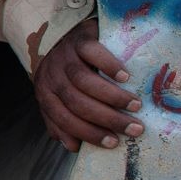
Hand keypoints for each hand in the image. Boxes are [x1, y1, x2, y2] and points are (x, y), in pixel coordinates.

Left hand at [34, 17, 144, 151]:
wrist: (60, 32)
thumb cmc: (65, 72)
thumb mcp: (57, 95)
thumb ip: (61, 119)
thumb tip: (74, 147)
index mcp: (45, 94)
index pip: (63, 119)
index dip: (88, 133)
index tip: (113, 143)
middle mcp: (52, 76)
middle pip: (76, 102)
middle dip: (107, 119)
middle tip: (134, 128)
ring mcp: (64, 57)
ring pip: (84, 81)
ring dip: (112, 96)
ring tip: (135, 105)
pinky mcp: (79, 39)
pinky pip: (92, 53)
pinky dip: (109, 65)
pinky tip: (125, 76)